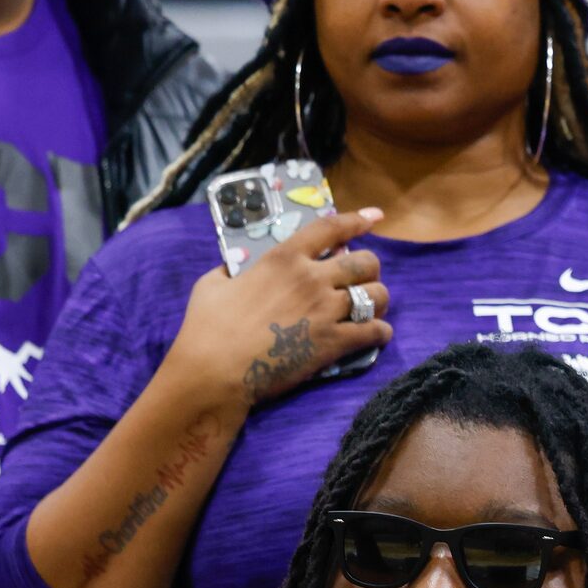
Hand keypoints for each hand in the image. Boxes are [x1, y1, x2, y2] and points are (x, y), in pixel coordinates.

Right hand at [159, 207, 392, 423]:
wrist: (214, 371)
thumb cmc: (206, 327)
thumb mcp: (212, 284)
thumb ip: (231, 271)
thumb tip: (233, 269)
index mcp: (283, 258)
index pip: (331, 228)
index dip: (357, 220)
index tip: (375, 217)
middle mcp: (312, 278)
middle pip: (365, 262)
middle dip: (369, 269)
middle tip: (361, 281)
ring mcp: (326, 310)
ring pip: (377, 295)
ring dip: (378, 300)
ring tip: (371, 309)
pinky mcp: (334, 342)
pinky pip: (375, 331)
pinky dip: (380, 332)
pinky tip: (376, 335)